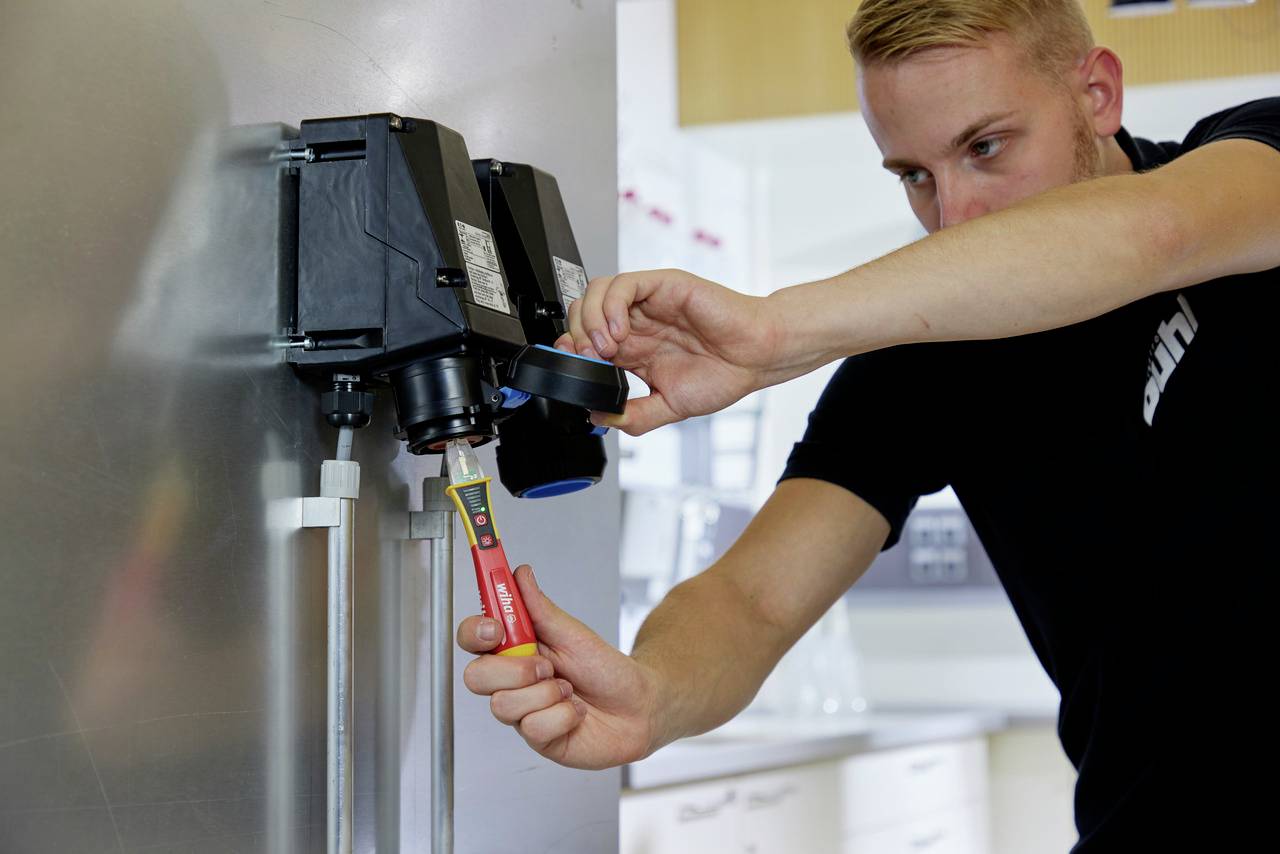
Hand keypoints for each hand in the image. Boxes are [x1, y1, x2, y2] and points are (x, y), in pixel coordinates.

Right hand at [457, 564, 662, 769]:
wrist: (638, 706)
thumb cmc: (606, 669)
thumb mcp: (573, 633)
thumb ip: (540, 607)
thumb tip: (520, 574)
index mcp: (517, 649)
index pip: (474, 639)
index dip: (475, 632)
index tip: (496, 628)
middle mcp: (513, 682)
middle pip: (475, 677)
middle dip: (513, 670)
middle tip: (546, 666)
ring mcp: (522, 711)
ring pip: (503, 705)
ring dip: (545, 693)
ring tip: (568, 689)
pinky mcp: (537, 738)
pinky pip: (533, 728)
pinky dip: (562, 716)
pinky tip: (576, 712)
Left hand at [556, 269, 790, 434]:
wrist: (756, 358)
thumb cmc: (724, 376)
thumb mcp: (670, 406)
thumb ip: (634, 415)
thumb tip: (597, 417)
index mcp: (634, 349)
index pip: (585, 341)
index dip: (572, 352)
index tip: (574, 371)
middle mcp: (636, 322)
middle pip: (583, 313)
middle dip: (576, 337)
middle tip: (590, 360)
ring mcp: (648, 302)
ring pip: (596, 293)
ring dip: (590, 321)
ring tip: (605, 347)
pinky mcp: (663, 285)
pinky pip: (623, 284)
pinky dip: (611, 306)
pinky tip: (620, 331)